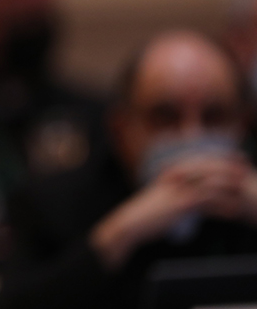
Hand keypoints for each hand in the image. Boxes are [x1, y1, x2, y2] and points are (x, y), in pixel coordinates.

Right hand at [91, 154, 250, 268]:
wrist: (133, 221)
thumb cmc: (149, 211)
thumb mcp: (165, 195)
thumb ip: (181, 190)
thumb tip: (197, 194)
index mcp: (173, 171)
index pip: (201, 159)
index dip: (221, 157)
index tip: (238, 158)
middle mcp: (176, 177)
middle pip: (208, 167)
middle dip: (229, 167)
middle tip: (247, 169)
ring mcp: (178, 190)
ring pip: (209, 183)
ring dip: (229, 187)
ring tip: (244, 192)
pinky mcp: (180, 205)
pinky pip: (206, 203)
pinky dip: (221, 207)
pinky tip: (233, 213)